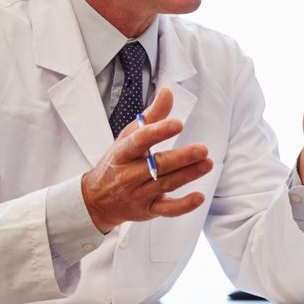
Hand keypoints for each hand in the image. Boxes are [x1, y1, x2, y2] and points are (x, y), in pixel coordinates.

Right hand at [80, 87, 213, 232]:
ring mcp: (139, 194)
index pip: (139, 141)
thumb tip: (168, 92)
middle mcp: (129, 174)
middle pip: (157, 165)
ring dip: (188, 175)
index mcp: (123, 153)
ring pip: (166, 184)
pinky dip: (183, 205)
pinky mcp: (148, 210)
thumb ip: (151, 117)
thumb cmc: (117, 163)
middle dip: (181, 158)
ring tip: (207, 164)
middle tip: (202, 150)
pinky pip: (167, 210)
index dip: (158, 132)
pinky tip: (199, 196)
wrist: (96, 200)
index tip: (177, 124)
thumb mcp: (127, 137)